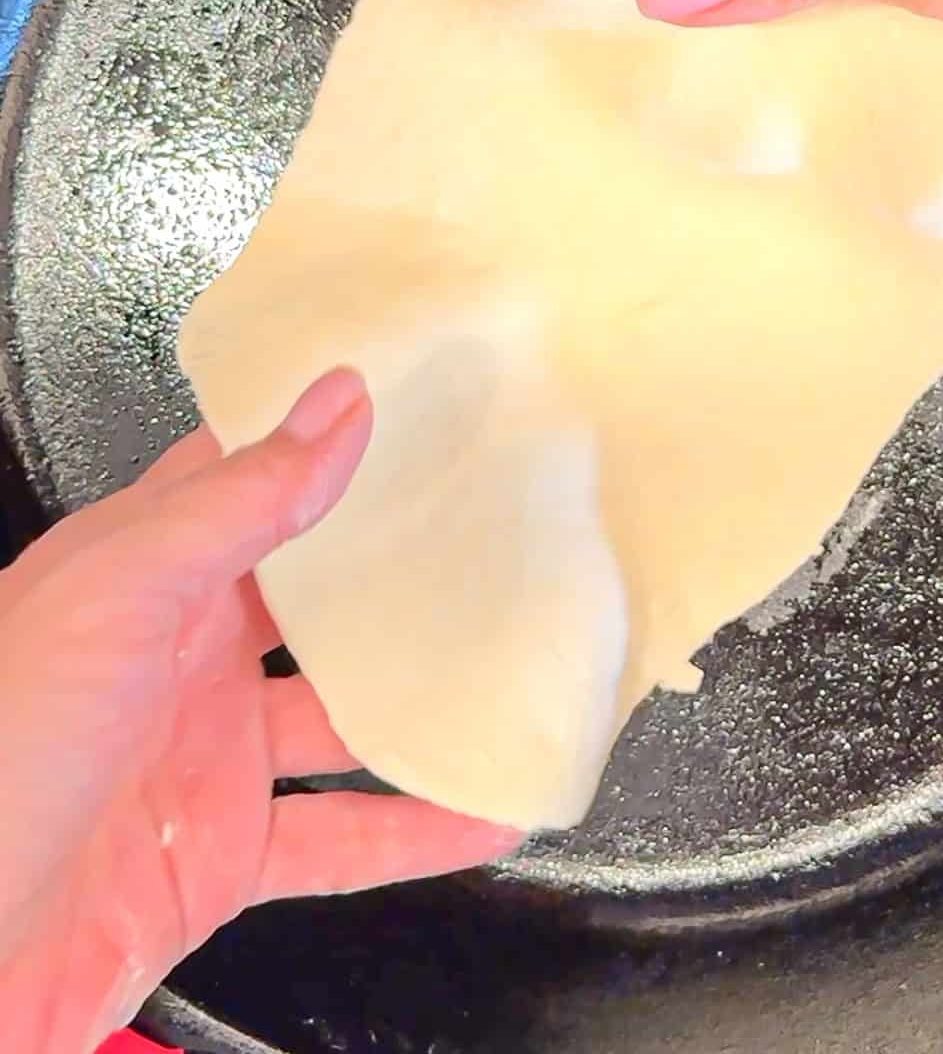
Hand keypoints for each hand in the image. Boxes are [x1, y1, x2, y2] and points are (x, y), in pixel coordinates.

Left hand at [0, 369, 517, 1053]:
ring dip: (422, 704)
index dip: (318, 434)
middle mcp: (176, 655)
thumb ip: (235, 504)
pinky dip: (418, 830)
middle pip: (309, 597)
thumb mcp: (116, 597)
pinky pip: (341, 837)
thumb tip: (334, 404)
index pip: (243, 475)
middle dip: (392, 567)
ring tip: (509, 670)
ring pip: (342, 717)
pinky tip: (480, 812)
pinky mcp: (221, 855)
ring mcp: (203, 756)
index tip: (411, 402)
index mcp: (139, 571)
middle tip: (490, 527)